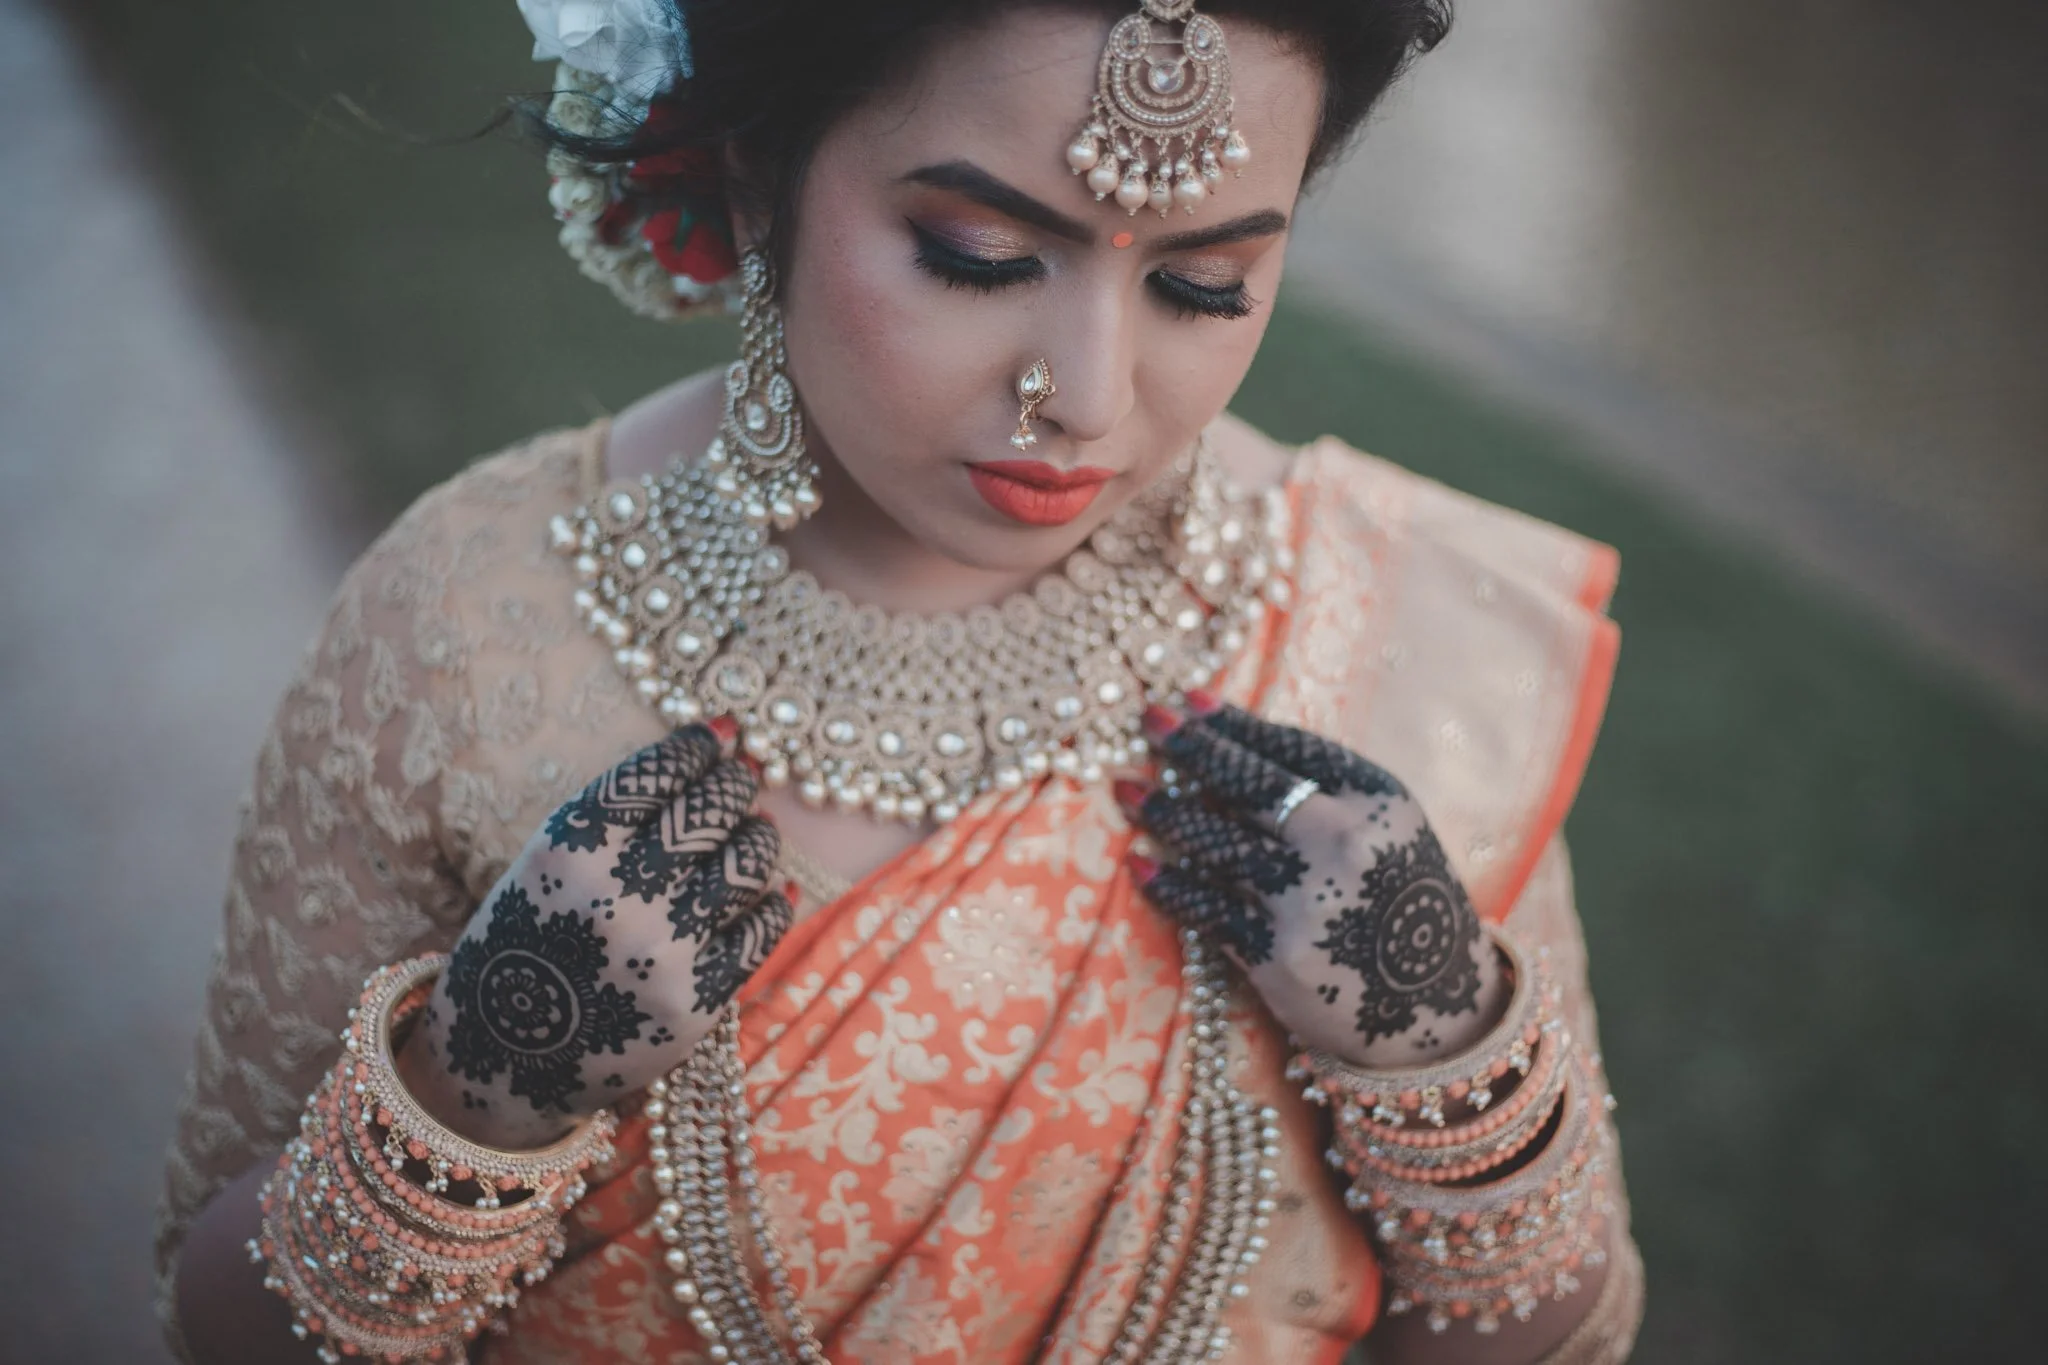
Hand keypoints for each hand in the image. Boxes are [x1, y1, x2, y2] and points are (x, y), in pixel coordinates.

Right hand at [401, 720, 791, 1146]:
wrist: (500, 1056)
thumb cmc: (532, 938)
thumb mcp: (552, 858)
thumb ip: (625, 809)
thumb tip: (722, 745)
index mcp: (571, 848)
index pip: (660, 773)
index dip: (700, 746)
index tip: (721, 735)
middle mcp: (617, 896)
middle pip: (711, 811)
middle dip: (735, 785)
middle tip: (741, 780)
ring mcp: (660, 952)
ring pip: (747, 865)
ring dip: (760, 839)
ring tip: (754, 833)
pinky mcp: (694, 1004)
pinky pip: (762, 931)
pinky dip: (773, 902)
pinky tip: (768, 890)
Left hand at [1121, 697, 1504, 1067]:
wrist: (1437, 1011)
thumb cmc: (1401, 907)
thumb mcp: (1388, 832)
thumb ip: (1327, 790)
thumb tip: (1232, 735)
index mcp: (1377, 802)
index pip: (1290, 749)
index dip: (1232, 723)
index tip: (1187, 704)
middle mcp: (1345, 843)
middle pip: (1249, 784)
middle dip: (1191, 748)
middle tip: (1147, 723)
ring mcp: (1310, 900)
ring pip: (1217, 840)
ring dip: (1165, 811)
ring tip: (1130, 792)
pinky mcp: (1279, 955)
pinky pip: (1206, 907)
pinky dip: (1167, 883)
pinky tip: (1140, 864)